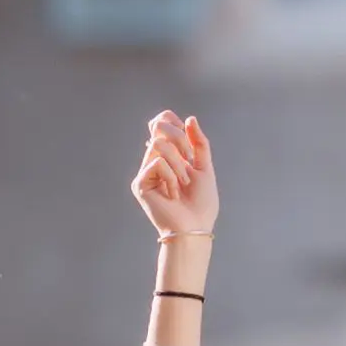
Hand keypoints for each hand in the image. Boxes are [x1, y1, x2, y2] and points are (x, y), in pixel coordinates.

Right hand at [132, 110, 218, 240]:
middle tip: (190, 160)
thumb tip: (190, 118)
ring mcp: (147, 171)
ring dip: (179, 165)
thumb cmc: (202, 203)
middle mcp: (155, 160)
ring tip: (184, 185)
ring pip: (159, 145)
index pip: (162, 123)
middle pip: (159, 127)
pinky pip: (157, 163)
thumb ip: (199, 143)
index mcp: (170, 155)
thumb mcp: (205, 168)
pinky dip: (171, 177)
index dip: (172, 121)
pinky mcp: (140, 183)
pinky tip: (172, 194)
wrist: (195, 227)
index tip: (186, 135)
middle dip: (180, 139)